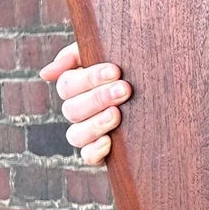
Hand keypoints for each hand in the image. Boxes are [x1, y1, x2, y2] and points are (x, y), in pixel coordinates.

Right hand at [39, 41, 130, 164]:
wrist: (163, 94)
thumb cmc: (132, 66)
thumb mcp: (109, 52)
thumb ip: (77, 54)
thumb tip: (46, 73)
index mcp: (76, 88)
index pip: (68, 85)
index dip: (89, 78)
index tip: (116, 70)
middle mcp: (78, 112)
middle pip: (72, 110)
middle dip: (98, 98)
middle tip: (125, 89)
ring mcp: (88, 133)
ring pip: (75, 135)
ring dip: (96, 123)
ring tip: (117, 114)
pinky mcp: (101, 152)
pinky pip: (88, 157)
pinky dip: (95, 151)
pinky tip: (109, 141)